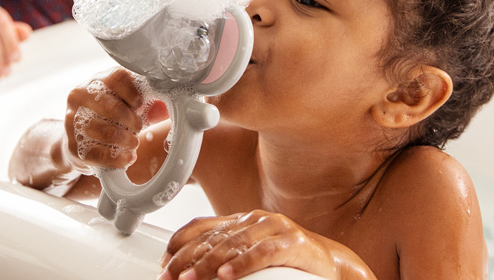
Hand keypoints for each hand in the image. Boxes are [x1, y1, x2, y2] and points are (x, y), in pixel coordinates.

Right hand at [63, 68, 145, 171]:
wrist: (80, 141)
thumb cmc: (110, 118)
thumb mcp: (128, 105)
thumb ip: (148, 105)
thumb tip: (166, 109)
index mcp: (97, 80)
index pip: (118, 77)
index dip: (135, 94)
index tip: (142, 106)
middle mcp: (80, 96)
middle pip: (113, 107)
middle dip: (133, 122)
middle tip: (139, 128)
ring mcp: (72, 121)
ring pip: (107, 132)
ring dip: (128, 141)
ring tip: (133, 143)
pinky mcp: (72, 146)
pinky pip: (99, 154)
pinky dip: (118, 158)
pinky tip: (127, 158)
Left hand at [160, 211, 342, 279]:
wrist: (330, 265)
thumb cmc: (287, 262)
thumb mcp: (249, 256)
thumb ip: (224, 258)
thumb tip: (190, 272)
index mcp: (240, 221)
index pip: (201, 226)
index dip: (179, 244)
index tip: (162, 263)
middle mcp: (254, 219)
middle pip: (213, 238)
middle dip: (187, 259)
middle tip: (169, 276)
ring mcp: (274, 228)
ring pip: (234, 244)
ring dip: (208, 264)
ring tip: (190, 279)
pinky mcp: (293, 243)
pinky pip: (262, 253)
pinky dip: (242, 265)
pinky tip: (226, 276)